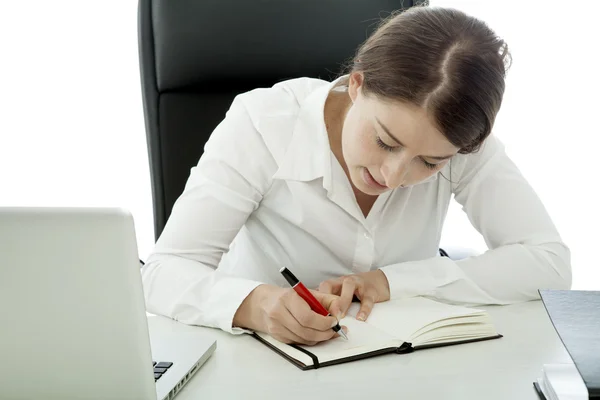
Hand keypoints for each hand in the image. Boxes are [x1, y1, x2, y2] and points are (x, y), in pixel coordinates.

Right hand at [233, 284, 347, 344]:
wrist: (263, 303)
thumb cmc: (289, 297)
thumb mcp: (308, 292)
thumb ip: (328, 300)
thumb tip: (340, 313)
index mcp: (287, 299)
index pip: (307, 317)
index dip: (324, 323)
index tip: (334, 321)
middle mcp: (279, 313)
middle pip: (306, 331)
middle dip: (325, 333)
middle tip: (335, 330)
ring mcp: (276, 327)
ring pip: (303, 339)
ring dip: (319, 338)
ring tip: (328, 331)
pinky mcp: (276, 337)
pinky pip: (298, 343)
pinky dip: (310, 340)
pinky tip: (315, 333)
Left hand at [318, 269, 389, 321]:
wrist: (379, 281)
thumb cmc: (356, 290)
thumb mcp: (342, 293)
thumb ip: (330, 302)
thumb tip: (318, 316)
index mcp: (335, 283)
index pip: (320, 288)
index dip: (316, 300)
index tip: (314, 314)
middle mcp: (344, 281)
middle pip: (329, 285)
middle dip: (325, 299)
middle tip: (326, 315)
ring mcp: (358, 284)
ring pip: (348, 287)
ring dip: (342, 301)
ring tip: (340, 316)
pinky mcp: (371, 292)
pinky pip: (367, 300)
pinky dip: (363, 309)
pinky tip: (360, 318)